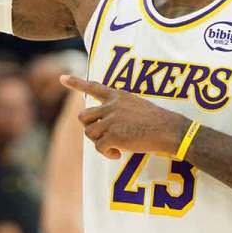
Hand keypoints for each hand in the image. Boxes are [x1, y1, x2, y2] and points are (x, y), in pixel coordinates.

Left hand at [60, 75, 187, 159]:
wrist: (169, 130)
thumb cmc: (157, 121)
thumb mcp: (137, 105)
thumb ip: (119, 109)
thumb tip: (105, 123)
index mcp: (118, 96)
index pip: (93, 87)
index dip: (76, 83)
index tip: (62, 77)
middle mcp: (111, 106)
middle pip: (83, 117)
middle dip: (90, 128)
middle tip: (104, 136)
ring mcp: (111, 120)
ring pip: (89, 133)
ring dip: (98, 142)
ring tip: (113, 146)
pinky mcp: (113, 135)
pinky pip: (99, 147)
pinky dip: (106, 153)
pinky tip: (117, 154)